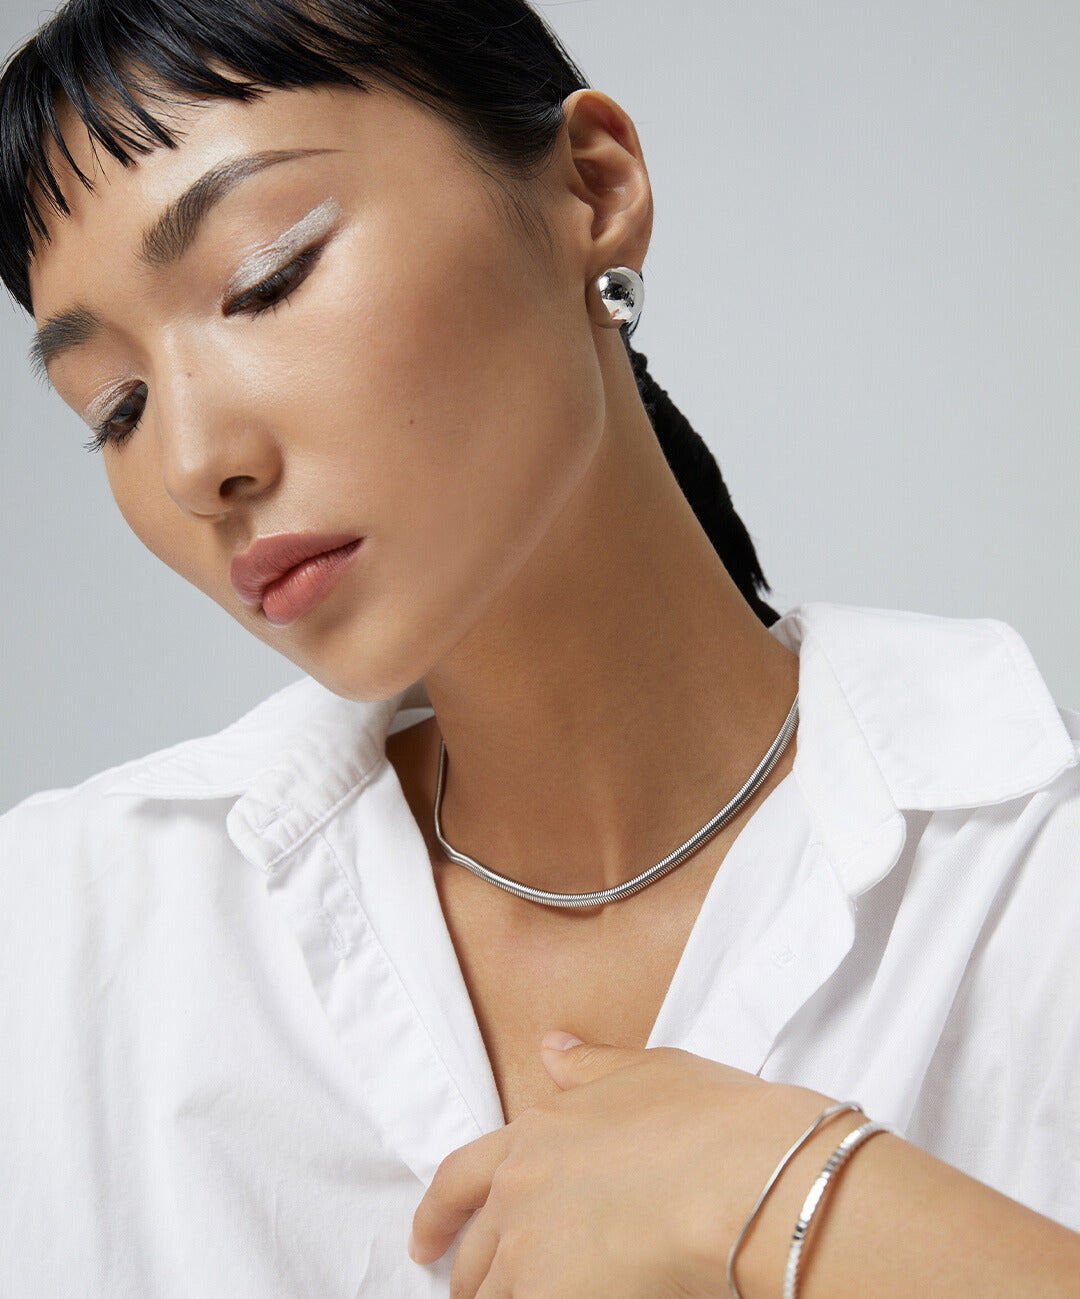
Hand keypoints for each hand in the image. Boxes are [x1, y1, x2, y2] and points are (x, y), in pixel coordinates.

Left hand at [407, 1030, 831, 1298]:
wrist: (739, 1174)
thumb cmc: (707, 1119)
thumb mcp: (645, 1070)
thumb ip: (588, 1067)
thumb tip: (553, 1046)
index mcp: (535, 1133)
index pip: (460, 1180)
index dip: (436, 1215)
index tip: (425, 1242)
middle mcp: (520, 1192)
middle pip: (475, 1254)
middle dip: (475, 1278)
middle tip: (481, 1295)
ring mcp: (531, 1253)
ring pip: (494, 1295)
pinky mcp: (551, 1297)